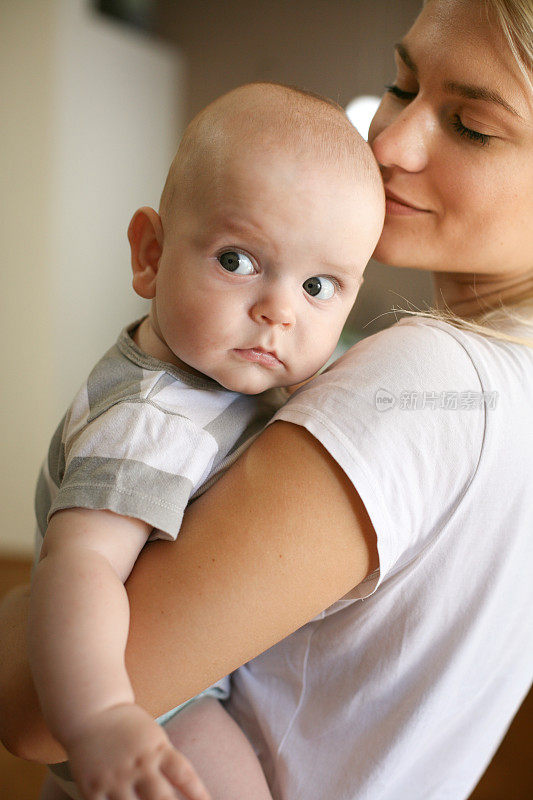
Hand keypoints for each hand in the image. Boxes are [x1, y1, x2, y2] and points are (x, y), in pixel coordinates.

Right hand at [67, 703, 210, 799]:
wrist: (90, 712)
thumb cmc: (128, 727)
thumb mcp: (154, 737)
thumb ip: (166, 762)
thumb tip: (186, 790)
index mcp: (157, 749)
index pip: (184, 774)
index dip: (199, 794)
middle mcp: (138, 764)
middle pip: (162, 798)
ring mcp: (115, 778)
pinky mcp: (93, 788)